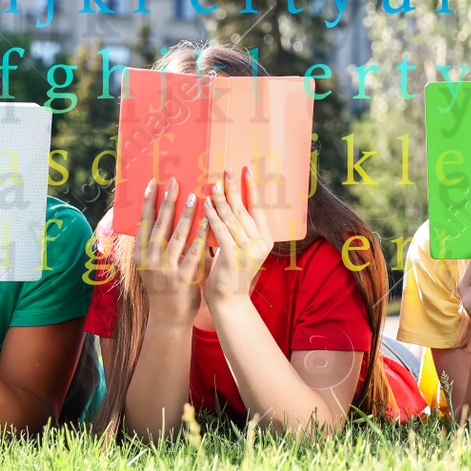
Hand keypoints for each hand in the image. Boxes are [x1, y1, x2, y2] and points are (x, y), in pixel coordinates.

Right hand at [136, 177, 209, 325]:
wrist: (169, 318)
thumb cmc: (163, 288)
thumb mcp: (151, 266)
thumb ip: (155, 246)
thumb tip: (161, 216)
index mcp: (140, 255)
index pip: (143, 223)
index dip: (148, 202)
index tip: (153, 183)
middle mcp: (150, 260)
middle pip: (160, 225)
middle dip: (168, 201)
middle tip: (175, 181)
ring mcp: (166, 269)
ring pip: (177, 236)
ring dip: (186, 214)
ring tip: (195, 196)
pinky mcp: (183, 278)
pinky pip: (194, 252)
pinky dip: (201, 235)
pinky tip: (208, 221)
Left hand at [202, 167, 274, 307]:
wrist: (228, 301)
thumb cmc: (230, 273)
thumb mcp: (239, 248)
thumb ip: (238, 229)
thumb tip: (229, 203)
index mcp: (266, 240)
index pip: (259, 208)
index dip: (252, 188)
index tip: (246, 170)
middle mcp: (260, 243)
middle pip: (244, 210)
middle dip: (234, 188)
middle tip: (226, 170)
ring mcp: (248, 250)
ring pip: (232, 218)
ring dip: (220, 199)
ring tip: (212, 184)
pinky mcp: (232, 257)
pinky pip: (220, 231)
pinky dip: (212, 216)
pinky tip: (205, 205)